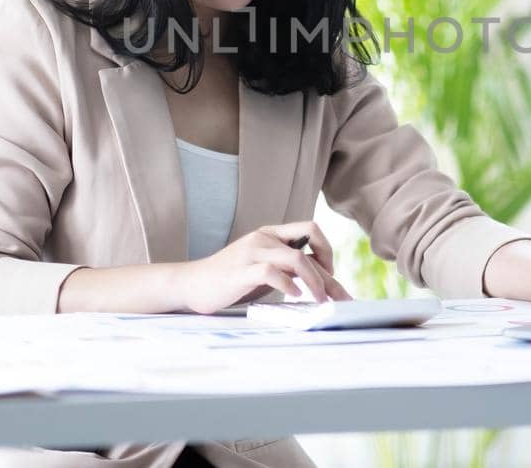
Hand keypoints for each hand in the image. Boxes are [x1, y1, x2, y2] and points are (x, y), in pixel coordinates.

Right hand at [173, 221, 353, 313]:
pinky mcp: (241, 271)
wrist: (191, 283)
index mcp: (270, 234)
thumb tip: (323, 280)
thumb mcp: (263, 268)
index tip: (330, 275)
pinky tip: (294, 297)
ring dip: (315, 281)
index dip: (327, 250)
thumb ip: (287, 268)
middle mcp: (263, 238)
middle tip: (339, 299)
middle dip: (329, 276)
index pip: (310, 229)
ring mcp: (251, 252)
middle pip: (308, 248)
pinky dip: (288, 285)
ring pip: (296, 258)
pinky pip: (272, 272)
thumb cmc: (231, 279)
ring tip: (320, 300)